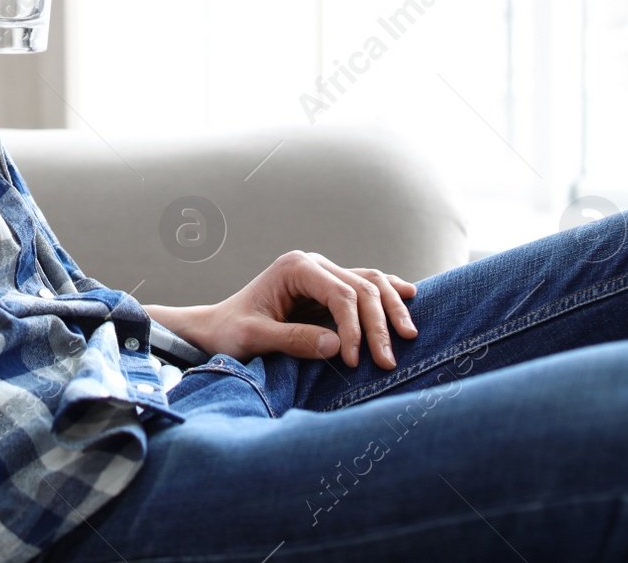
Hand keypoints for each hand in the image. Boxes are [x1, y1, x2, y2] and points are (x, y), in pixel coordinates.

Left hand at [198, 250, 418, 369]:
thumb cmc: (231, 332)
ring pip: (370, 282)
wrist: (217, 327)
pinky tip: (410, 297)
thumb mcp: (255, 338)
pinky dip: (388, 293)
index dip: (355, 327)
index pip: (341, 294)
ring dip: (391, 308)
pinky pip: (366, 285)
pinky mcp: (328, 288)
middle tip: (388, 362)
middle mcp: (313, 264)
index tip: (354, 361)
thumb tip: (339, 345)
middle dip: (379, 325)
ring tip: (409, 335)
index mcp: (295, 268)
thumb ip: (293, 340)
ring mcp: (323, 273)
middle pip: (362, 288)